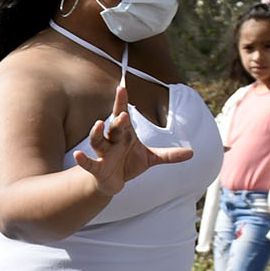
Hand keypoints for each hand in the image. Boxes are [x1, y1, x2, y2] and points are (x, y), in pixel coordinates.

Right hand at [71, 85, 193, 196]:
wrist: (113, 182)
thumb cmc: (129, 164)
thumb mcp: (151, 158)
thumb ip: (169, 155)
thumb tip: (192, 153)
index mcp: (125, 134)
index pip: (122, 114)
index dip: (122, 102)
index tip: (122, 87)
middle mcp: (113, 141)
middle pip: (114, 127)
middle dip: (118, 121)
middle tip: (124, 114)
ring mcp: (104, 153)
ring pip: (98, 141)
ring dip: (97, 133)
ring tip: (98, 124)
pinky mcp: (97, 168)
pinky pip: (89, 163)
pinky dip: (83, 160)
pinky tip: (77, 155)